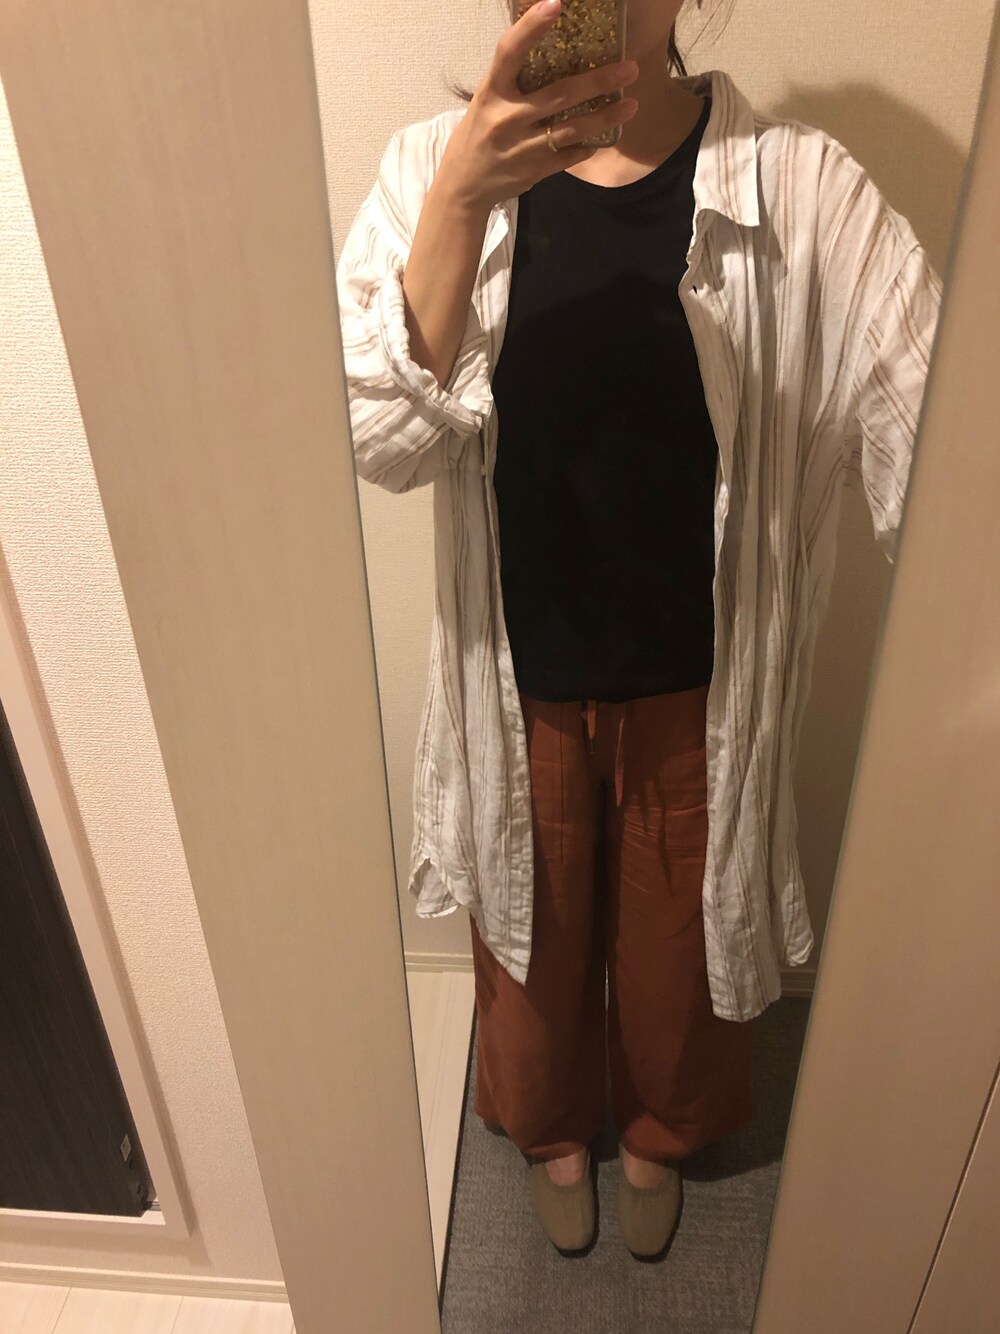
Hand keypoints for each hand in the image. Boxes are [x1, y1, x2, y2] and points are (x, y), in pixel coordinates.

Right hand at [437, 0, 637, 212]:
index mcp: (492, 92)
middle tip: (630, 69)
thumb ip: (514, 79)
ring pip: (572, 129)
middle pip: (560, 95)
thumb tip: (551, 45)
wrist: (465, 185)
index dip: (531, 27)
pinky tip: (606, 136)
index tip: (556, 4)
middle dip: (598, 82)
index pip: (510, 52)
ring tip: (631, 105)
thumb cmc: (480, 133)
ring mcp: (522, 147)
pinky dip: (589, 146)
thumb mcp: (488, 100)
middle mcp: (507, 118)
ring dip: (606, 117)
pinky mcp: (533, 171)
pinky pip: (569, 157)